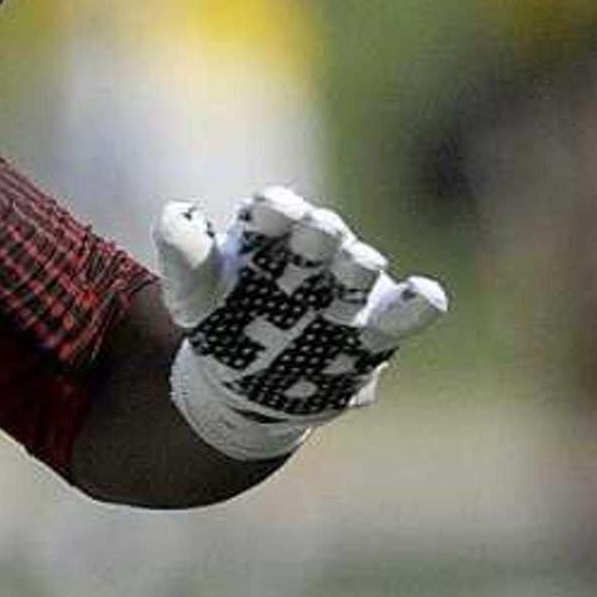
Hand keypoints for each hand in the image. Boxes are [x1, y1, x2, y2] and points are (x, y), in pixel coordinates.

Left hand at [152, 189, 446, 460]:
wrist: (246, 386)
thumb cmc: (222, 323)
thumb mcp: (194, 295)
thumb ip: (185, 255)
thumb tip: (173, 214)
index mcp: (269, 235)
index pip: (274, 210)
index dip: (274, 210)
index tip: (268, 214)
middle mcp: (315, 252)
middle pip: (323, 232)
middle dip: (320, 233)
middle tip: (316, 233)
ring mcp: (349, 289)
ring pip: (362, 265)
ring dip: (358, 265)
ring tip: (352, 266)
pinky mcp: (376, 329)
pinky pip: (404, 313)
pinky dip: (417, 305)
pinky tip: (423, 296)